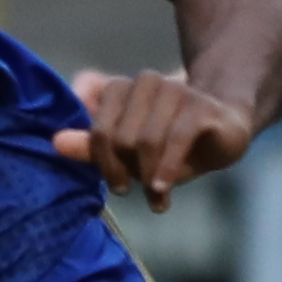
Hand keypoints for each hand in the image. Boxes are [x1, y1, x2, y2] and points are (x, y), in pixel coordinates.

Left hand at [62, 69, 255, 209]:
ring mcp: (176, 91)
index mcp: (122, 89)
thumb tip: (56, 142)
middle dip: (125, 171)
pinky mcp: (201, 106)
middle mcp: (147, 83)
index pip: (98, 127)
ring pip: (145, 140)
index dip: (102, 160)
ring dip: (149, 177)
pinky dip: (166, 169)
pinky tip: (163, 190)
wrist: (225, 130)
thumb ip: (93, 146)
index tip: (116, 184)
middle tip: (137, 191)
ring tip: (156, 198)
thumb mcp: (130, 150)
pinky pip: (175, 139)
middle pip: (119, 136)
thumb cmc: (170, 143)